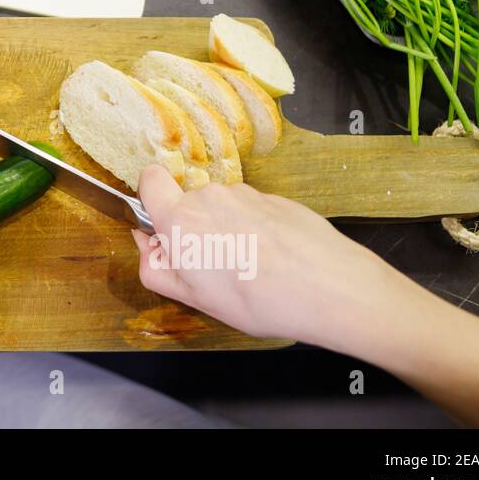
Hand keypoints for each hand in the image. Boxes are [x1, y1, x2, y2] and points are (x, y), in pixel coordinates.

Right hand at [131, 165, 478, 426]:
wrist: (331, 288)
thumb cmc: (259, 298)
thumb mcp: (195, 298)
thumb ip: (157, 269)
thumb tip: (147, 245)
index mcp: (181, 218)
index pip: (150, 180)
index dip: (152, 201)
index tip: (165, 230)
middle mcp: (211, 196)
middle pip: (189, 201)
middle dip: (194, 228)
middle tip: (212, 268)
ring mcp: (248, 194)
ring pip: (222, 207)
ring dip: (226, 231)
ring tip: (250, 269)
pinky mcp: (278, 199)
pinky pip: (253, 212)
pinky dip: (256, 232)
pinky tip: (274, 262)